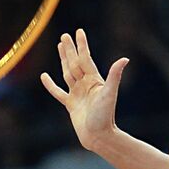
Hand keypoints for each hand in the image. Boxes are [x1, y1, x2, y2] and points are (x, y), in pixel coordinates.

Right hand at [40, 29, 128, 151]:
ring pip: (67, 72)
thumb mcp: (110, 94)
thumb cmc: (105, 116)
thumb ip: (114, 76)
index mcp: (94, 80)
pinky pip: (57, 92)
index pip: (85, 58)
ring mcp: (77, 94)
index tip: (78, 31)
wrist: (98, 136)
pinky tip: (44, 76)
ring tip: (59, 48)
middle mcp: (85, 85)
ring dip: (63, 60)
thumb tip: (124, 59)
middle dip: (70, 49)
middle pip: (75, 63)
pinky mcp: (70, 104)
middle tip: (64, 36)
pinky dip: (50, 85)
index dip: (82, 45)